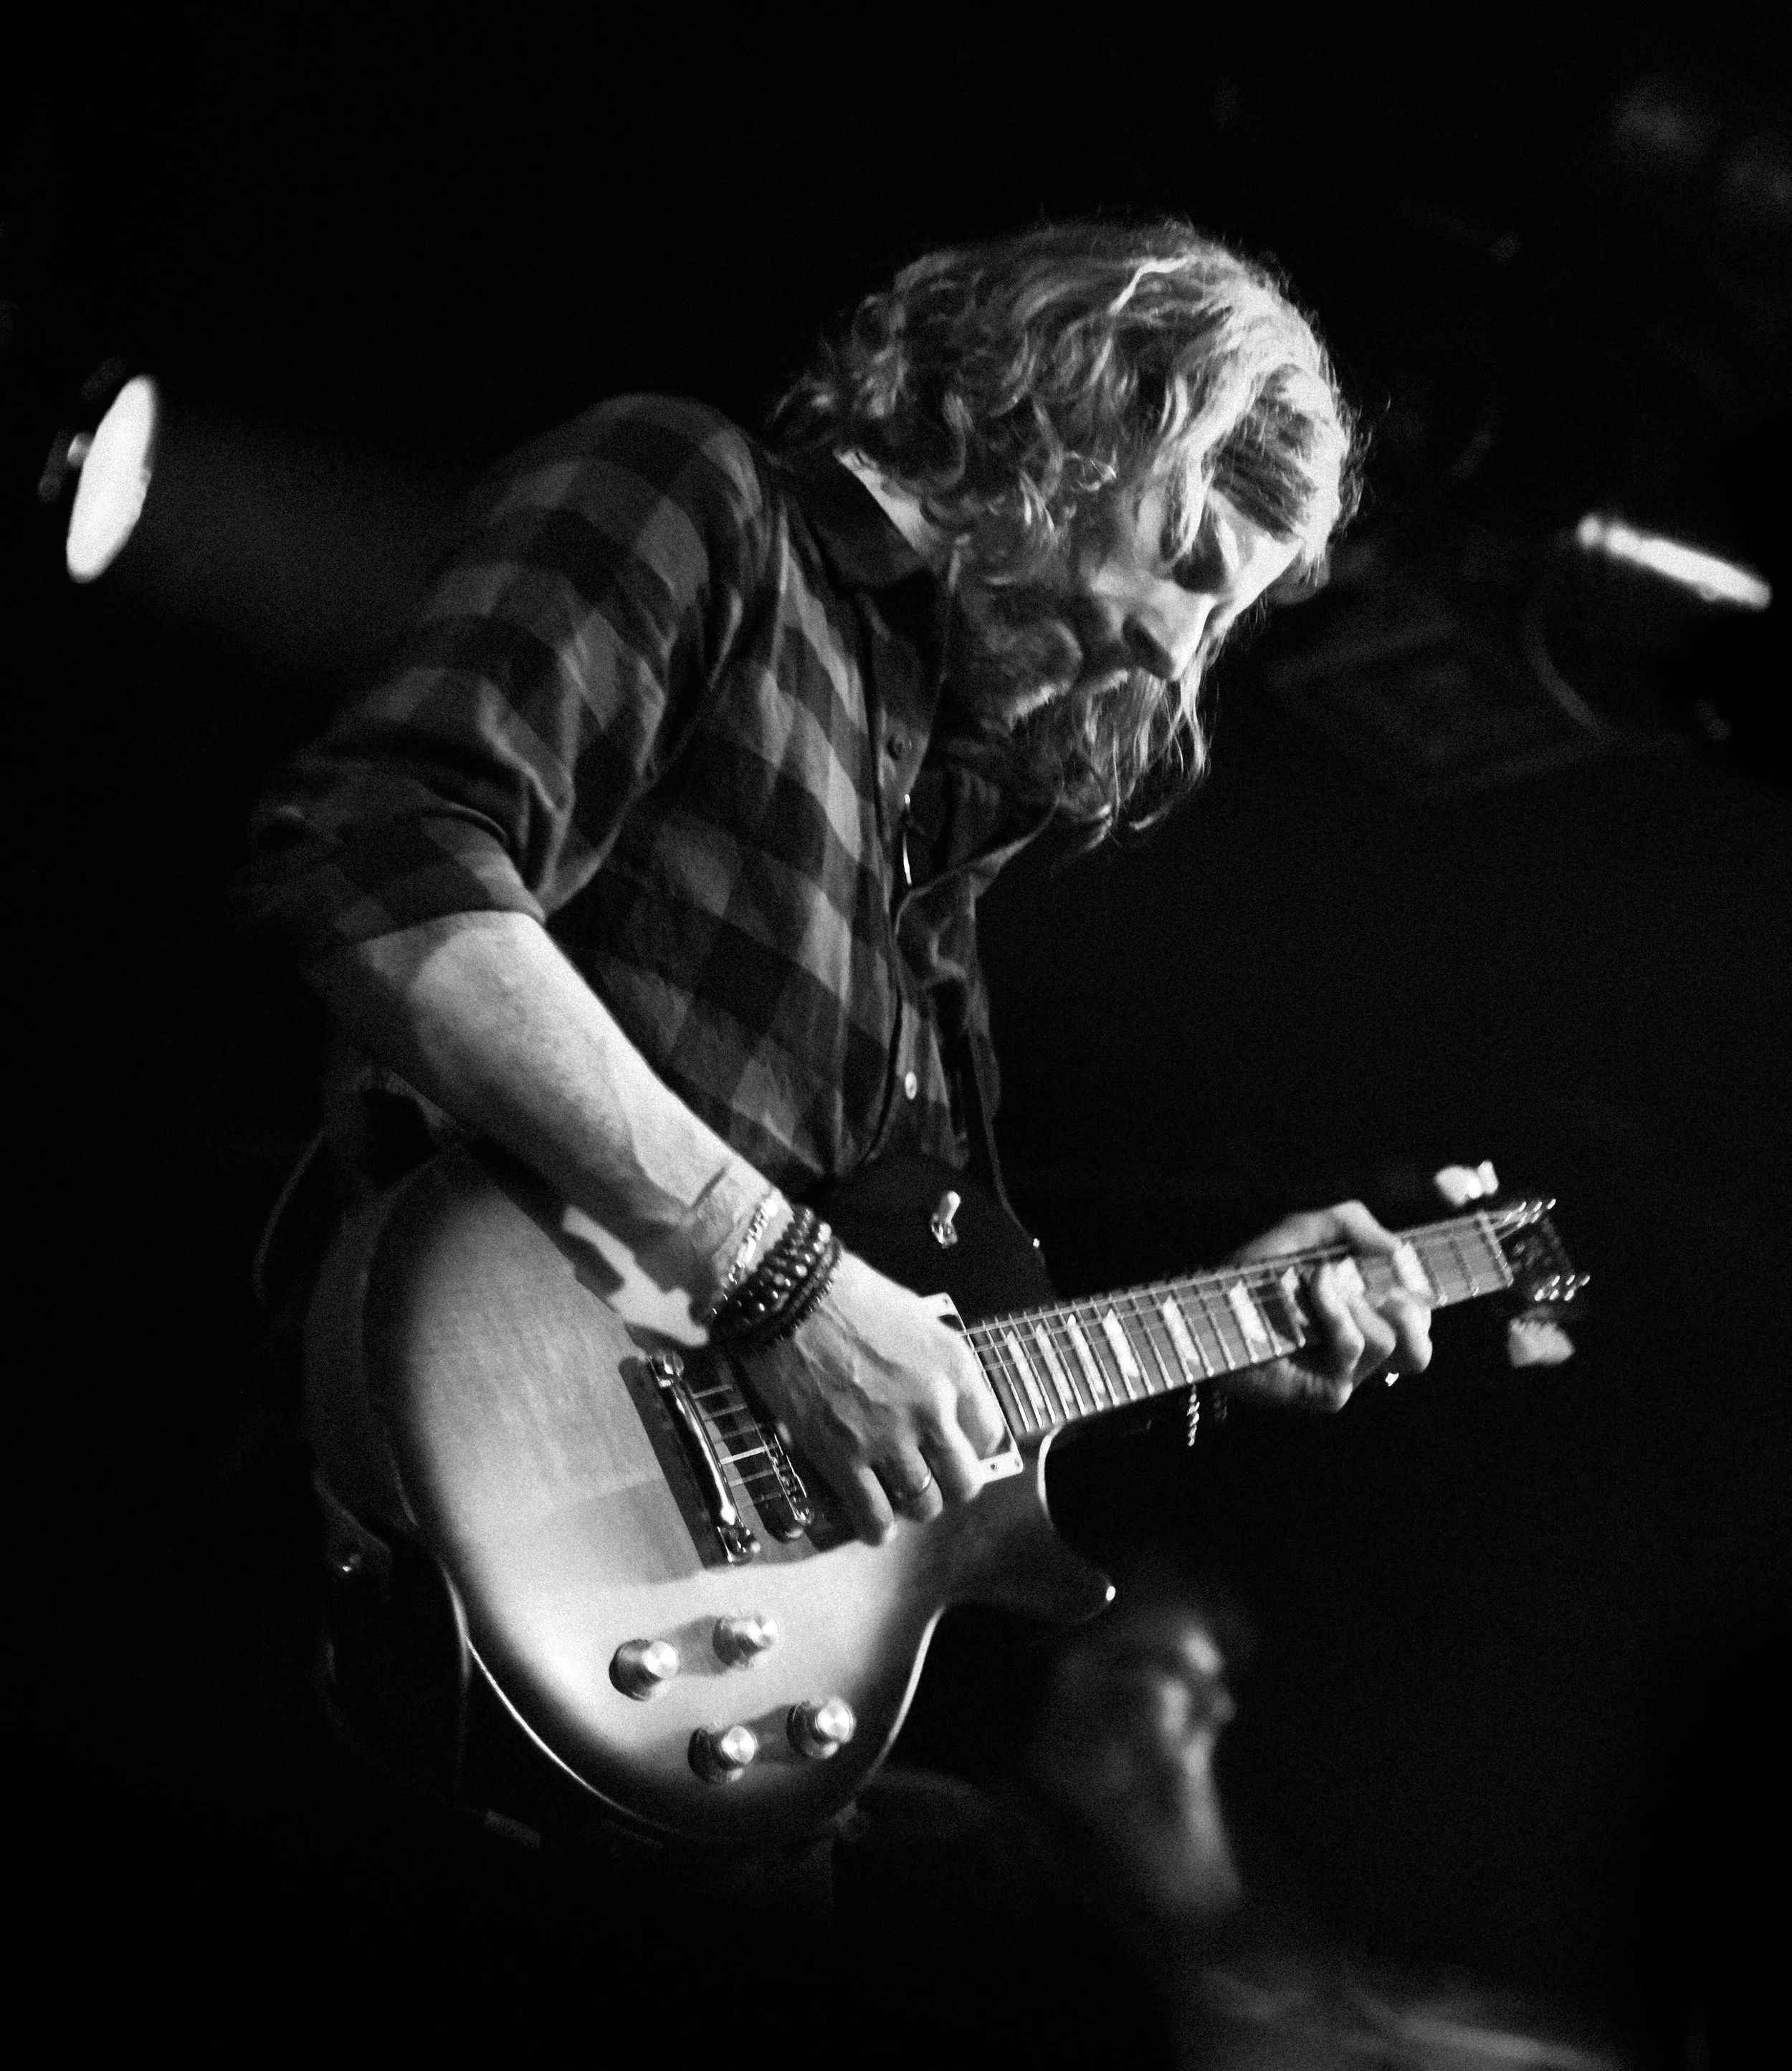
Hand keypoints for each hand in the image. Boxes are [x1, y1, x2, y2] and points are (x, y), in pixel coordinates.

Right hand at [737, 1249, 1008, 1543]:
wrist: (788, 1296)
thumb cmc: (844, 1293)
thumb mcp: (915, 1318)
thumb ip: (934, 1366)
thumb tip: (939, 1399)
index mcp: (953, 1368)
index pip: (988, 1432)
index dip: (970, 1445)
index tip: (955, 1447)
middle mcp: (931, 1408)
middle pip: (964, 1479)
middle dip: (950, 1484)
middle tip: (932, 1478)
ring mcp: (888, 1437)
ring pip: (924, 1503)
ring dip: (915, 1505)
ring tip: (901, 1498)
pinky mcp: (843, 1457)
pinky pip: (873, 1516)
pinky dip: (877, 1527)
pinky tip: (875, 1524)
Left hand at [1223, 1199, 1432, 1410]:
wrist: (1209, 1307)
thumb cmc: (1254, 1275)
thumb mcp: (1304, 1233)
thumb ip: (1351, 1223)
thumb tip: (1396, 1247)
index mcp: (1364, 1318)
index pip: (1419, 1320)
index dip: (1428, 1295)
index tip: (1422, 1268)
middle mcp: (1358, 1352)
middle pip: (1420, 1344)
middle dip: (1403, 1303)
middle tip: (1373, 1283)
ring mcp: (1346, 1375)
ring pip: (1391, 1340)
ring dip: (1354, 1299)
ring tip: (1319, 1281)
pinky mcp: (1328, 1390)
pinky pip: (1355, 1344)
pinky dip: (1334, 1309)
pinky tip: (1311, 1291)